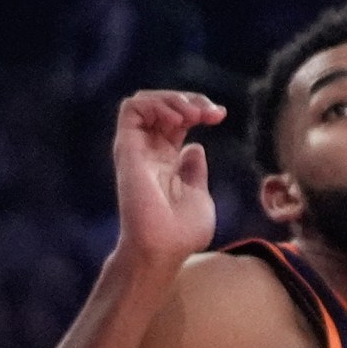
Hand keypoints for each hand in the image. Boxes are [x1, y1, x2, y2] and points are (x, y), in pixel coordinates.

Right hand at [113, 91, 223, 265]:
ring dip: (172, 99)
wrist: (162, 248)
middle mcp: (149, 152)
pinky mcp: (126, 149)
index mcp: (166, 161)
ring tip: (194, 114)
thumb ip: (195, 170)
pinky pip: (131, 109)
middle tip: (211, 112)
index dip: (198, 109)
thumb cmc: (181, 233)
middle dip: (190, 99)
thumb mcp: (198, 195)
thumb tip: (196, 147)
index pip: (177, 120)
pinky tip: (178, 117)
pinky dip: (155, 103)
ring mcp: (137, 149)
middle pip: (162, 106)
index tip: (220, 115)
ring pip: (144, 101)